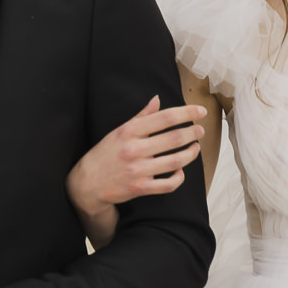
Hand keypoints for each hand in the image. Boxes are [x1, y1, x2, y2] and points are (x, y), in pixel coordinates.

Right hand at [66, 95, 206, 246]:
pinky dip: (179, 177)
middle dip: (193, 133)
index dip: (186, 113)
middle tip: (200, 130)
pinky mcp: (140, 188)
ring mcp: (137, 170)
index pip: (164, 118)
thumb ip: (140, 116)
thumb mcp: (119, 131)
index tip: (200, 111)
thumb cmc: (105, 154)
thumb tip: (157, 99)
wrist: (86, 184)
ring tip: (196, 148)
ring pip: (175, 161)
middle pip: (174, 138)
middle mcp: (133, 149)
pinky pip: (168, 184)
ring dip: (191, 154)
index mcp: (129, 131)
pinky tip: (181, 170)